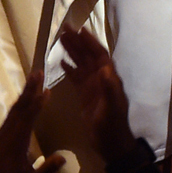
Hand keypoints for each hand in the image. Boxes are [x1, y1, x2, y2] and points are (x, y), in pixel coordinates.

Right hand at [58, 25, 136, 164]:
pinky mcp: (85, 95)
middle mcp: (101, 78)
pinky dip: (69, 68)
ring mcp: (93, 86)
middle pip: (88, 55)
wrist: (110, 144)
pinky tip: (61, 61)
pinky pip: (76, 77)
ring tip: (60, 39)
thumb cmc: (112, 125)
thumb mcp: (111, 108)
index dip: (90, 42)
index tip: (80, 30)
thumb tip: (105, 68)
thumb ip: (109, 88)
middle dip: (77, 42)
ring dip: (72, 51)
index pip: (99, 55)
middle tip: (64, 29)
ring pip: (81, 64)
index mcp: (109, 78)